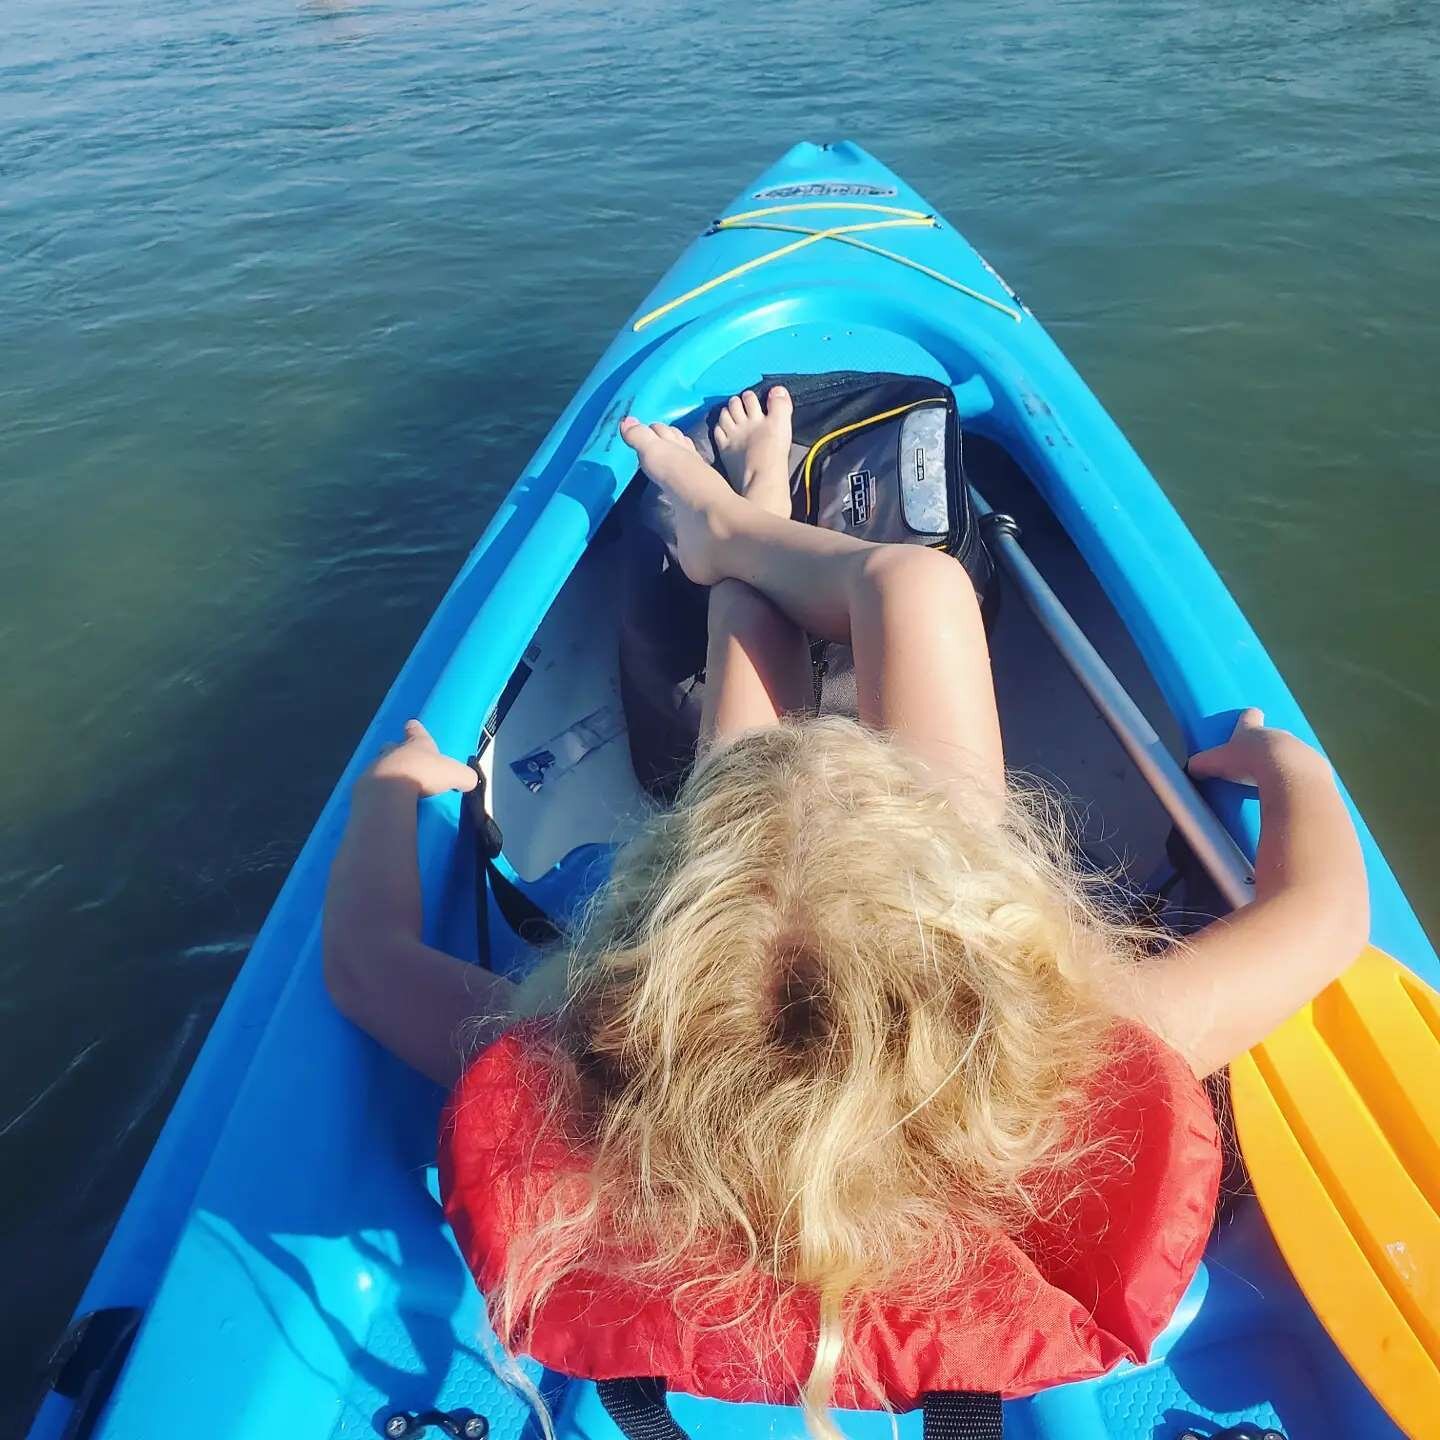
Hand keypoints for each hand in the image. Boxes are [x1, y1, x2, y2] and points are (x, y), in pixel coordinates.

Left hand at [365, 719, 477, 796]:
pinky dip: (378, 791)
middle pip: (392, 746)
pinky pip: (372, 785)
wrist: (390, 790)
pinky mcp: (365, 785)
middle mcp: (394, 751)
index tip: (412, 725)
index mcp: (417, 744)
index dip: (415, 729)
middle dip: (397, 750)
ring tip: (396, 786)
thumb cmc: (424, 774)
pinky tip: (385, 800)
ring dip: (387, 772)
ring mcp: (377, 767)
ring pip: (380, 765)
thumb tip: (469, 782)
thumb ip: (466, 777)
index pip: (415, 730)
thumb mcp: (456, 775)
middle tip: (405, 761)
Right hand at [1188, 708, 1323, 786]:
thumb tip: (1191, 768)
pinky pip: (1307, 772)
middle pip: (1271, 737)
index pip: (1249, 717)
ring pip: (1292, 754)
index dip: (1248, 718)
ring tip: (1276, 784)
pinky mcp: (1316, 766)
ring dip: (1285, 765)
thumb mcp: (1217, 763)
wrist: (1289, 776)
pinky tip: (1294, 793)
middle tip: (1256, 766)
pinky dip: (1300, 780)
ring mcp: (1300, 749)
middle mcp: (1278, 735)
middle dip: (1265, 749)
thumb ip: (1201, 764)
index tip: (1250, 717)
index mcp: (1253, 731)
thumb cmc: (1249, 764)